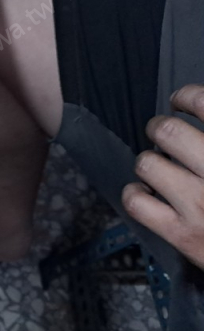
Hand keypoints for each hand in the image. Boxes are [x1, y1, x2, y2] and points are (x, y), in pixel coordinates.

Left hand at [122, 84, 203, 270]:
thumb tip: (199, 107)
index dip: (186, 96)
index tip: (182, 100)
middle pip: (167, 132)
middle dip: (160, 128)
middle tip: (163, 133)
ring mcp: (200, 203)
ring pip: (148, 164)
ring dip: (150, 162)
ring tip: (160, 166)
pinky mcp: (183, 234)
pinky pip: (137, 203)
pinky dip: (134, 193)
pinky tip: (146, 191)